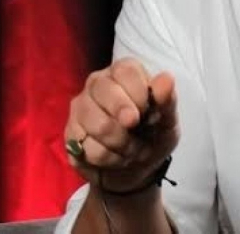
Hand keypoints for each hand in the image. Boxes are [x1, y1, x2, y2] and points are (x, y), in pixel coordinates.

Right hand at [64, 57, 178, 192]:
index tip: (148, 111)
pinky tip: (117, 157)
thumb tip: (166, 78)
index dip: (139, 93)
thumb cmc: (154, 133)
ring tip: (133, 149)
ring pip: (97, 124)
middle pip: (105, 93)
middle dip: (127, 120)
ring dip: (122, 143)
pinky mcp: (71, 133)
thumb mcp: (168, 118)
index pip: (126, 71)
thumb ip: (167, 99)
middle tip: (137, 130)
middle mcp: (98, 83)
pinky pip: (87, 148)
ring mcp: (80, 107)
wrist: (137, 168)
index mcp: (124, 71)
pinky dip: (109, 158)